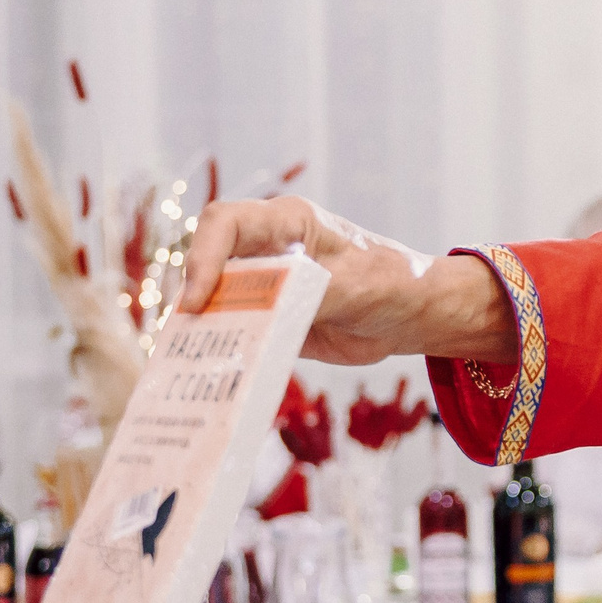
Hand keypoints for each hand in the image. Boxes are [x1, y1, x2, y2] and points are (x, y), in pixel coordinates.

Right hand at [177, 197, 513, 365]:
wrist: (415, 315)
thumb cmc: (394, 282)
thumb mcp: (356, 286)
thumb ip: (311, 292)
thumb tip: (265, 309)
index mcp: (286, 223)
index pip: (225, 224)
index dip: (203, 257)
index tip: (199, 300)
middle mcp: (267, 251)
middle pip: (210, 265)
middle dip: (194, 301)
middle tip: (185, 342)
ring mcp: (265, 287)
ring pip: (217, 303)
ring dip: (204, 332)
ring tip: (190, 367)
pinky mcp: (270, 322)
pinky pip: (237, 335)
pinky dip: (225, 355)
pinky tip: (216, 379)